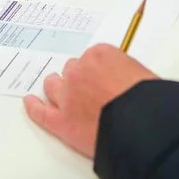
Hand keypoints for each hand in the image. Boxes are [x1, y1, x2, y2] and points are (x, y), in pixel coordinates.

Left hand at [24, 44, 157, 158]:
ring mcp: (67, 96)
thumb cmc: (148, 99)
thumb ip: (125, 73)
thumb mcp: (142, 73)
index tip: (104, 77)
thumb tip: (125, 84)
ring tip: (56, 89)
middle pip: (72, 70)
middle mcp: (79, 71)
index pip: (92, 58)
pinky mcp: (61, 122)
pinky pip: (42, 113)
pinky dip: (34, 108)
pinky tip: (30, 103)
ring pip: (53, 86)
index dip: (98, 70)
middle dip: (79, 79)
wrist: (141, 124)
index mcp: (100, 55)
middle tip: (89, 88)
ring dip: (56, 87)